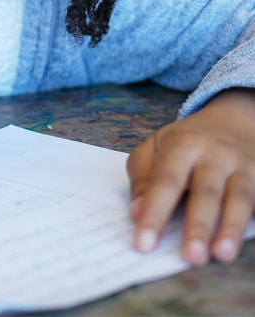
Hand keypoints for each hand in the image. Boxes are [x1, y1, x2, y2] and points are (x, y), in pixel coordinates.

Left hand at [127, 88, 254, 264]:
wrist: (233, 120)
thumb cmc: (186, 141)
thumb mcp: (155, 146)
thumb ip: (142, 177)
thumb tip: (135, 212)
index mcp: (182, 144)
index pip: (166, 181)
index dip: (155, 212)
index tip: (144, 243)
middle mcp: (215, 154)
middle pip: (206, 192)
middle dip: (198, 226)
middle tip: (189, 257)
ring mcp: (244, 167)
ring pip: (239, 199)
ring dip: (231, 228)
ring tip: (221, 255)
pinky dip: (252, 222)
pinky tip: (244, 243)